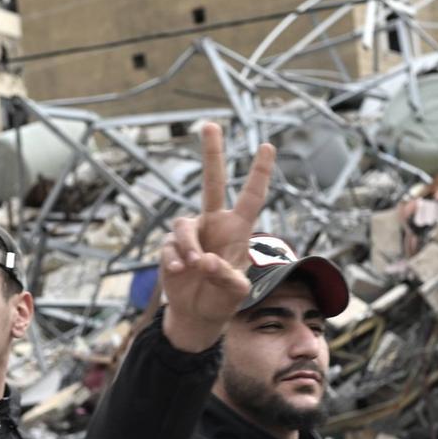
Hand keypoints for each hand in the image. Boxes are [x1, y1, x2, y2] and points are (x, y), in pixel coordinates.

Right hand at [162, 122, 275, 351]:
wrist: (197, 314)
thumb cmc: (223, 298)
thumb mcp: (235, 292)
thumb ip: (226, 277)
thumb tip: (204, 260)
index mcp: (237, 230)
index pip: (251, 196)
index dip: (259, 172)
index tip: (267, 146)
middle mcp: (214, 224)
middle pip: (211, 182)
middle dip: (212, 153)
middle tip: (209, 124)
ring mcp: (191, 234)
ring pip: (183, 226)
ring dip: (189, 246)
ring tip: (195, 266)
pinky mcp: (170, 247)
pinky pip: (170, 246)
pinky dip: (175, 261)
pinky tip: (180, 273)